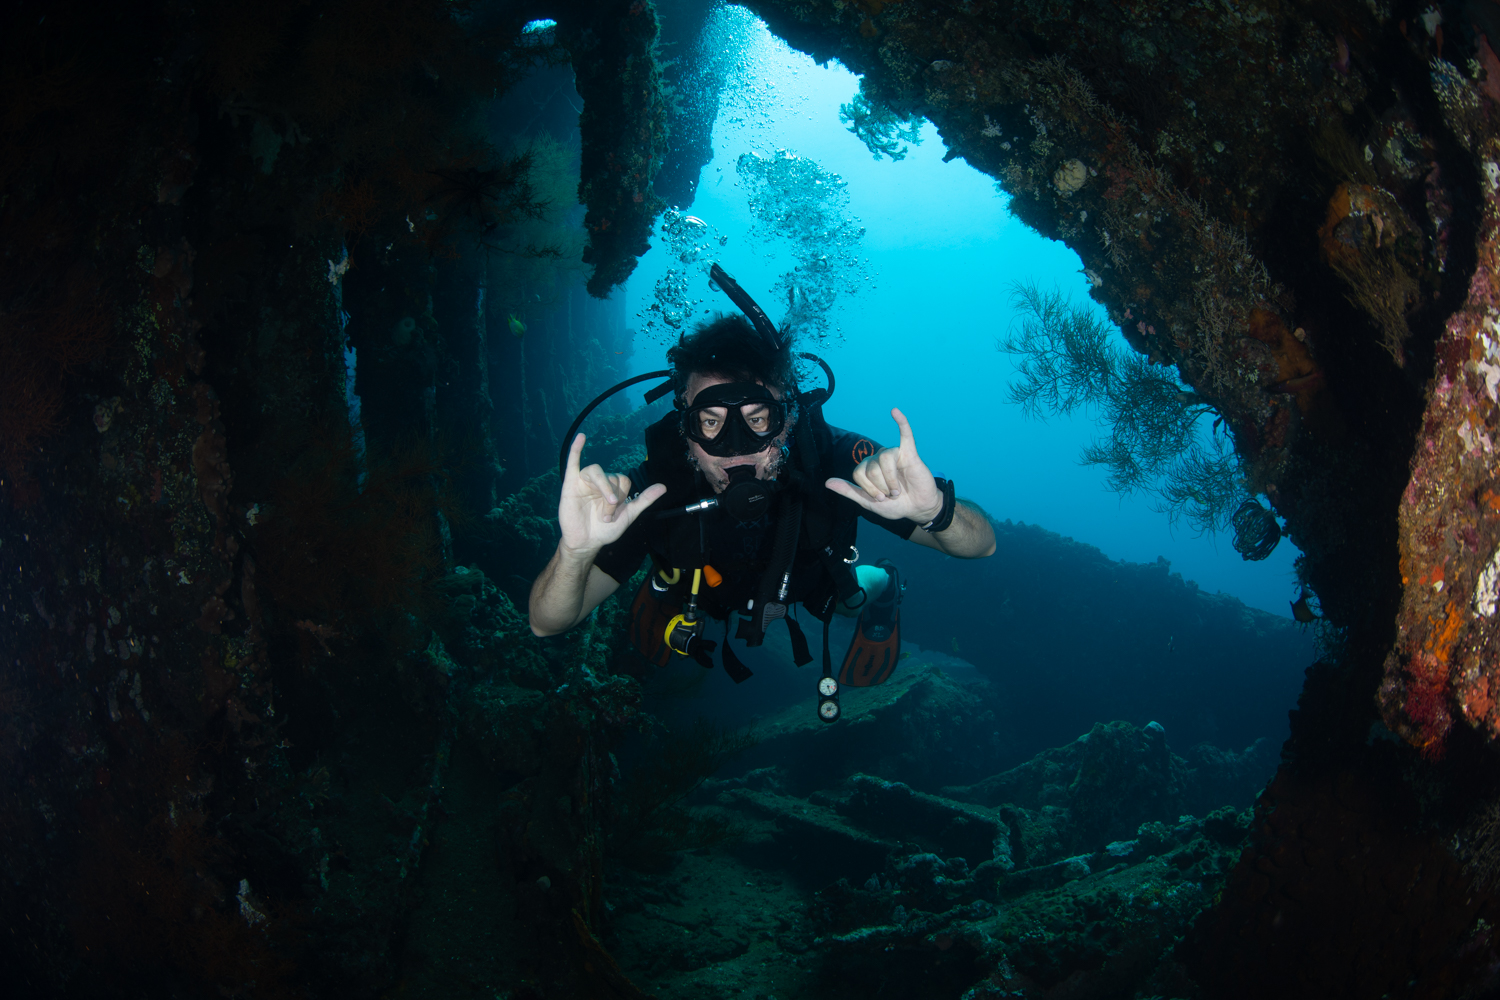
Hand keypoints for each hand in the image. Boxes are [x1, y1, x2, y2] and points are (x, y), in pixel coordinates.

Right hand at [558, 433, 666, 553]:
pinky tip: (581, 438)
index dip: (622, 496)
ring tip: (607, 508)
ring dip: (604, 488)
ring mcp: (585, 482)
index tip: (614, 515)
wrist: (586, 542)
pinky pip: (572, 462)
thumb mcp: (628, 515)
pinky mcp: (570, 484)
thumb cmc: (605, 530)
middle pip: (611, 477)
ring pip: (596, 471)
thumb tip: (664, 486)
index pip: (623, 479)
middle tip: (607, 517)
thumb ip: (644, 499)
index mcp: (614, 487)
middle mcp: (600, 482)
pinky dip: (576, 449)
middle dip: (612, 498)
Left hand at [825, 408, 942, 523]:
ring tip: (898, 490)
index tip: (880, 499)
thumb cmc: (894, 504)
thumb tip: (827, 482)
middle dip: (881, 487)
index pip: (858, 473)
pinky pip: (905, 434)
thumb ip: (848, 490)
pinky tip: (895, 412)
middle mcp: (879, 457)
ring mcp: (894, 454)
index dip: (868, 489)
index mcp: (868, 467)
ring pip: (884, 460)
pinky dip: (901, 422)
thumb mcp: (867, 502)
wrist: (917, 509)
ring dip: (890, 481)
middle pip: (871, 468)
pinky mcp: (910, 453)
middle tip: (892, 494)